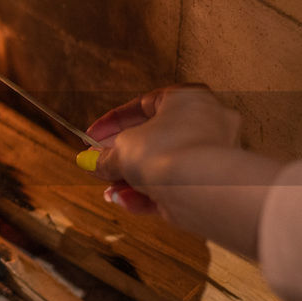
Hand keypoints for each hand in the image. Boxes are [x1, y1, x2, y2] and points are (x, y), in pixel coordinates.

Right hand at [84, 85, 241, 216]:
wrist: (202, 188)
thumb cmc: (166, 152)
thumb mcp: (123, 150)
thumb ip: (105, 156)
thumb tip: (90, 163)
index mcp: (187, 98)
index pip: (143, 105)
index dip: (112, 123)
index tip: (91, 139)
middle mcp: (205, 121)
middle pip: (153, 139)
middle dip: (122, 158)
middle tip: (99, 167)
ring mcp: (211, 154)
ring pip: (163, 165)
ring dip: (132, 180)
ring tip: (110, 192)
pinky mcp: (211, 183)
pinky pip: (175, 184)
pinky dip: (150, 194)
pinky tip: (127, 203)